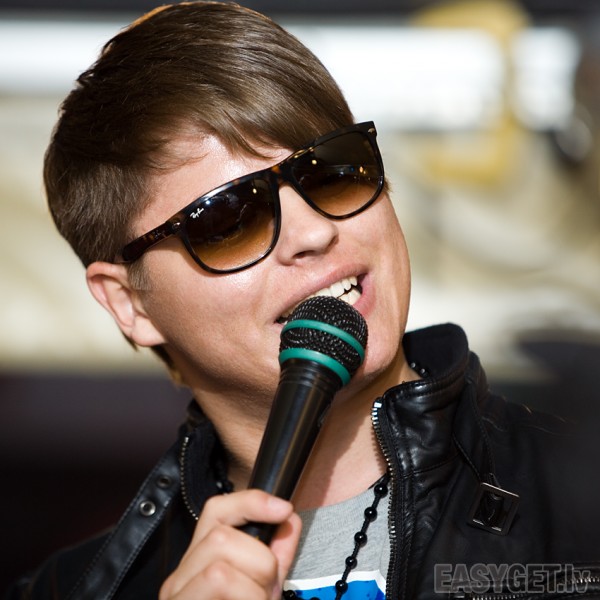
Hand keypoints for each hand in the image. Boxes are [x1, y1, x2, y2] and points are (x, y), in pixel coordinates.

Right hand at [159, 490, 301, 599]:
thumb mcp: (263, 591)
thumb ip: (274, 558)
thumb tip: (288, 520)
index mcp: (198, 565)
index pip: (215, 511)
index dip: (250, 502)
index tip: (284, 510)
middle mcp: (179, 581)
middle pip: (219, 537)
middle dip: (259, 562)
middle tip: (266, 592)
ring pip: (218, 569)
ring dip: (254, 590)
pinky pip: (223, 590)